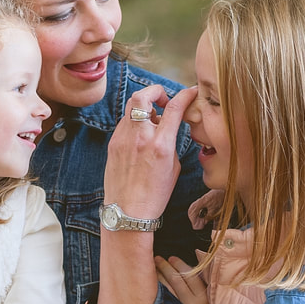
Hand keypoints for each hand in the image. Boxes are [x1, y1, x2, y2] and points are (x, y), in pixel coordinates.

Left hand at [105, 85, 197, 219]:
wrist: (128, 212)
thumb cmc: (155, 194)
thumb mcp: (174, 167)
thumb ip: (171, 141)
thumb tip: (168, 127)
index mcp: (161, 145)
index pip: (175, 107)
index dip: (186, 94)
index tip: (192, 91)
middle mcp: (140, 137)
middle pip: (143, 96)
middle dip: (155, 91)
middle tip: (164, 102)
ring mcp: (123, 139)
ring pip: (130, 107)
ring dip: (145, 108)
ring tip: (153, 123)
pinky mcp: (112, 144)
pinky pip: (124, 123)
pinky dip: (135, 123)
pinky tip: (141, 137)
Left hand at [154, 254, 213, 303]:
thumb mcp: (211, 302)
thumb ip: (202, 287)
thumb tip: (192, 268)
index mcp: (203, 298)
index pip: (190, 275)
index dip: (180, 264)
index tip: (172, 258)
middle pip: (176, 280)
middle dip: (165, 267)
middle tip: (156, 259)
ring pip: (166, 290)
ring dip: (157, 277)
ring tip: (150, 268)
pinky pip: (161, 302)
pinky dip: (156, 292)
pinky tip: (149, 286)